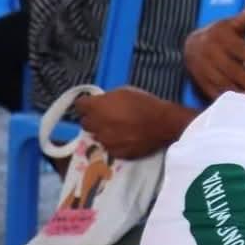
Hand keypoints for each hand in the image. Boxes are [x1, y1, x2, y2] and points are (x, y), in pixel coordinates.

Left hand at [72, 87, 189, 159]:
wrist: (165, 125)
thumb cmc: (146, 104)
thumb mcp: (125, 92)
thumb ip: (107, 99)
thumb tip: (101, 103)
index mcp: (96, 107)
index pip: (80, 105)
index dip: (87, 104)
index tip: (95, 104)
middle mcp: (96, 126)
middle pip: (85, 123)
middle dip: (93, 119)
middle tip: (106, 116)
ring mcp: (105, 141)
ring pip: (97, 136)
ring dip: (104, 132)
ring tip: (118, 129)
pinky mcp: (115, 153)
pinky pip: (109, 147)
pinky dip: (114, 143)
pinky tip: (126, 138)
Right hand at [184, 7, 244, 100]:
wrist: (189, 44)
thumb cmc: (217, 33)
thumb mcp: (228, 23)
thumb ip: (244, 18)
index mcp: (221, 36)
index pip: (241, 49)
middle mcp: (210, 52)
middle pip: (233, 69)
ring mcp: (204, 68)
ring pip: (224, 83)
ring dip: (241, 92)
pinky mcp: (200, 81)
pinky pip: (214, 92)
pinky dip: (228, 99)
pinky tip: (241, 104)